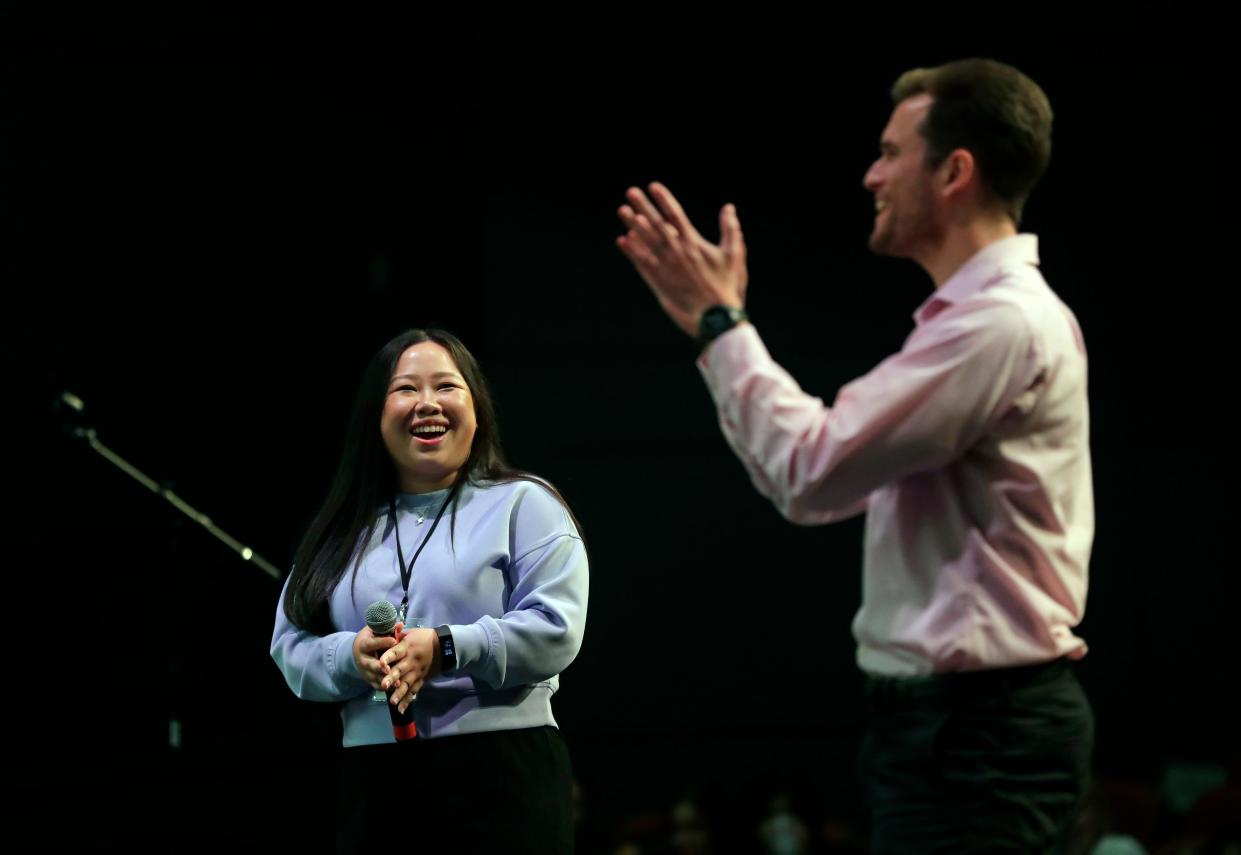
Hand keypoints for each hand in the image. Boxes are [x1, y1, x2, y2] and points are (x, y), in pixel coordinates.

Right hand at [352, 626, 397, 690]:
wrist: (358, 651)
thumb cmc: (371, 638)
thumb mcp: (376, 631)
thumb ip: (388, 628)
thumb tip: (401, 624)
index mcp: (363, 644)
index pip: (372, 644)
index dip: (382, 642)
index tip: (394, 641)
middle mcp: (362, 659)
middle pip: (370, 664)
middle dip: (379, 667)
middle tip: (389, 668)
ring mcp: (365, 671)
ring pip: (374, 677)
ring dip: (385, 680)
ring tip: (397, 682)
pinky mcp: (368, 679)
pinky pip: (376, 685)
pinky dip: (385, 687)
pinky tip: (395, 687)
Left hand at [379, 624, 439, 713]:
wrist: (444, 646)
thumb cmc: (424, 637)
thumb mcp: (411, 632)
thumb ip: (396, 636)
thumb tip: (382, 633)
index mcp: (407, 647)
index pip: (396, 652)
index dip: (388, 657)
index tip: (380, 663)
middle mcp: (411, 661)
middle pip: (400, 670)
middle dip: (391, 678)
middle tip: (384, 685)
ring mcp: (417, 672)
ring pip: (407, 684)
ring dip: (399, 693)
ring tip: (392, 702)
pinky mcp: (421, 680)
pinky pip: (414, 691)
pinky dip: (408, 701)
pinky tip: (401, 709)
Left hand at [616, 181, 747, 337]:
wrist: (715, 319)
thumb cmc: (727, 287)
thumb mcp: (734, 255)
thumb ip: (731, 229)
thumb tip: (729, 207)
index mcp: (694, 243)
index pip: (675, 214)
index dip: (663, 199)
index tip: (653, 186)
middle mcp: (676, 252)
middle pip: (656, 223)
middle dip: (643, 206)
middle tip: (630, 192)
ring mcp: (665, 267)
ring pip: (645, 241)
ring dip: (633, 225)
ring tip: (622, 211)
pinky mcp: (658, 282)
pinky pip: (641, 263)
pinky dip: (631, 251)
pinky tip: (622, 240)